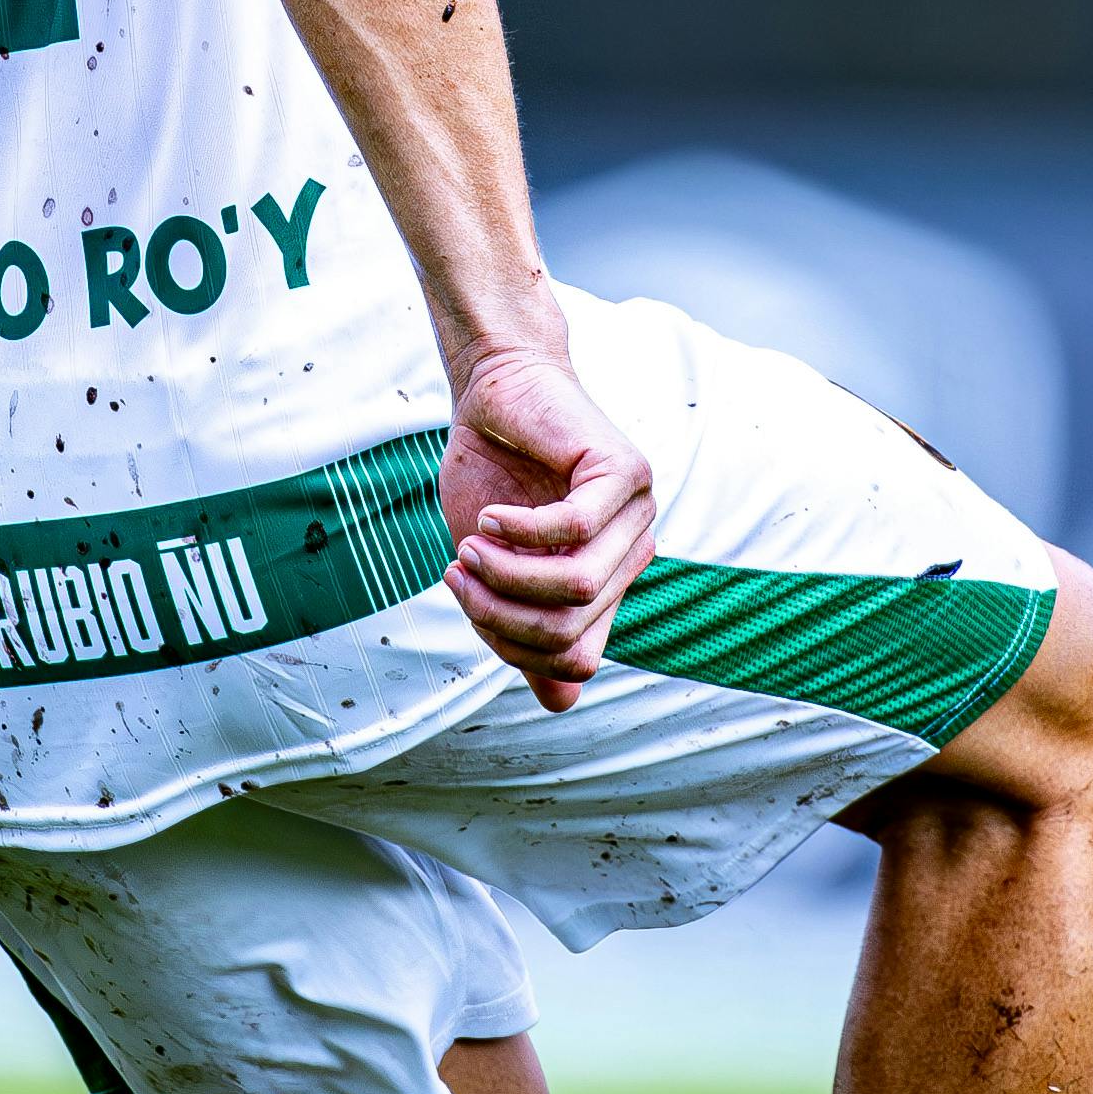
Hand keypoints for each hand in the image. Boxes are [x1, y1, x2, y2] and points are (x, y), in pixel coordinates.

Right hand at [439, 337, 655, 711]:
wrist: (496, 389)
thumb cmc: (493, 476)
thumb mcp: (496, 568)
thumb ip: (524, 627)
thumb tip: (562, 704)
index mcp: (609, 584)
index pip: (575, 659)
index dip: (512, 646)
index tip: (464, 599)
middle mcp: (634, 555)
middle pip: (572, 631)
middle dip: (499, 615)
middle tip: (455, 576)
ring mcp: (637, 513)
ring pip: (578, 587)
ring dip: (506, 577)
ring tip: (467, 547)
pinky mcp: (624, 473)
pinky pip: (574, 531)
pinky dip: (518, 533)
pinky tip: (489, 518)